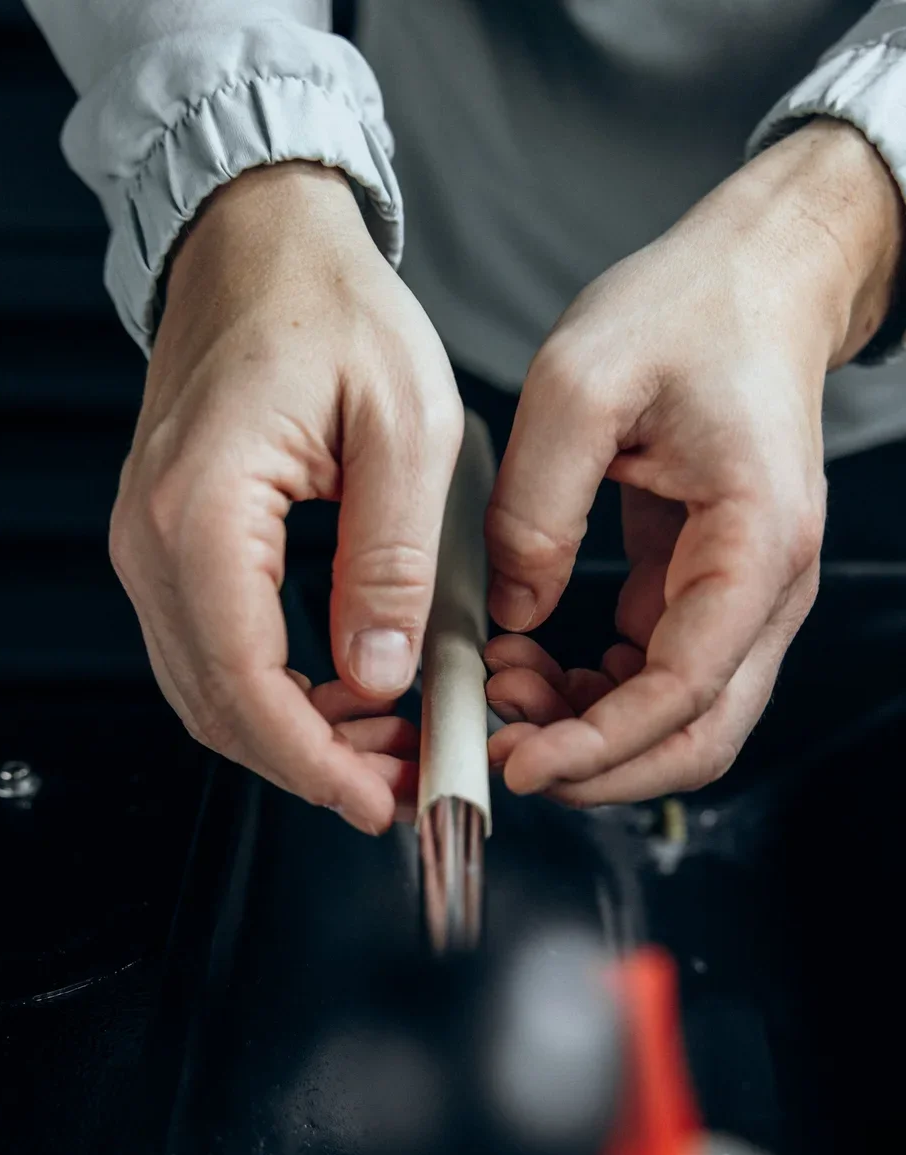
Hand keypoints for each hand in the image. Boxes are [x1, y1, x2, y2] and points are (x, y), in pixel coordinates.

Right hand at [111, 162, 461, 831]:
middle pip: (217, 706)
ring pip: (209, 691)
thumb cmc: (334, 310)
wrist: (260, 248)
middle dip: (313, 763)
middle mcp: (152, 539)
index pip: (244, 682)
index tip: (379, 802)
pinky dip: (275, 694)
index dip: (313, 763)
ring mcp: (149, 546)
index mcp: (204, 510)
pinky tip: (346, 696)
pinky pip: (211, 651)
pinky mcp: (169, 546)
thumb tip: (381, 678)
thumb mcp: (408, 428)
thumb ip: (394, 561)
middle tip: (406, 781)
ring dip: (296, 736)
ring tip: (389, 746)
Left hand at [485, 121, 902, 805]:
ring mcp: (741, 594)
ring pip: (676, 718)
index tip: (517, 763)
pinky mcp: (704, 586)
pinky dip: (593, 692)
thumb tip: (511, 615)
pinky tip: (526, 663)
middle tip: (501, 749)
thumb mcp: (576, 384)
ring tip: (500, 689)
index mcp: (754, 543)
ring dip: (588, 730)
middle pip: (698, 736)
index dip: (600, 746)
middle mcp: (766, 587)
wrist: (753, 278)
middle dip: (596, 764)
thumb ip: (535, 508)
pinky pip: (655, 674)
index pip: (685, 691)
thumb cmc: (685, 311)